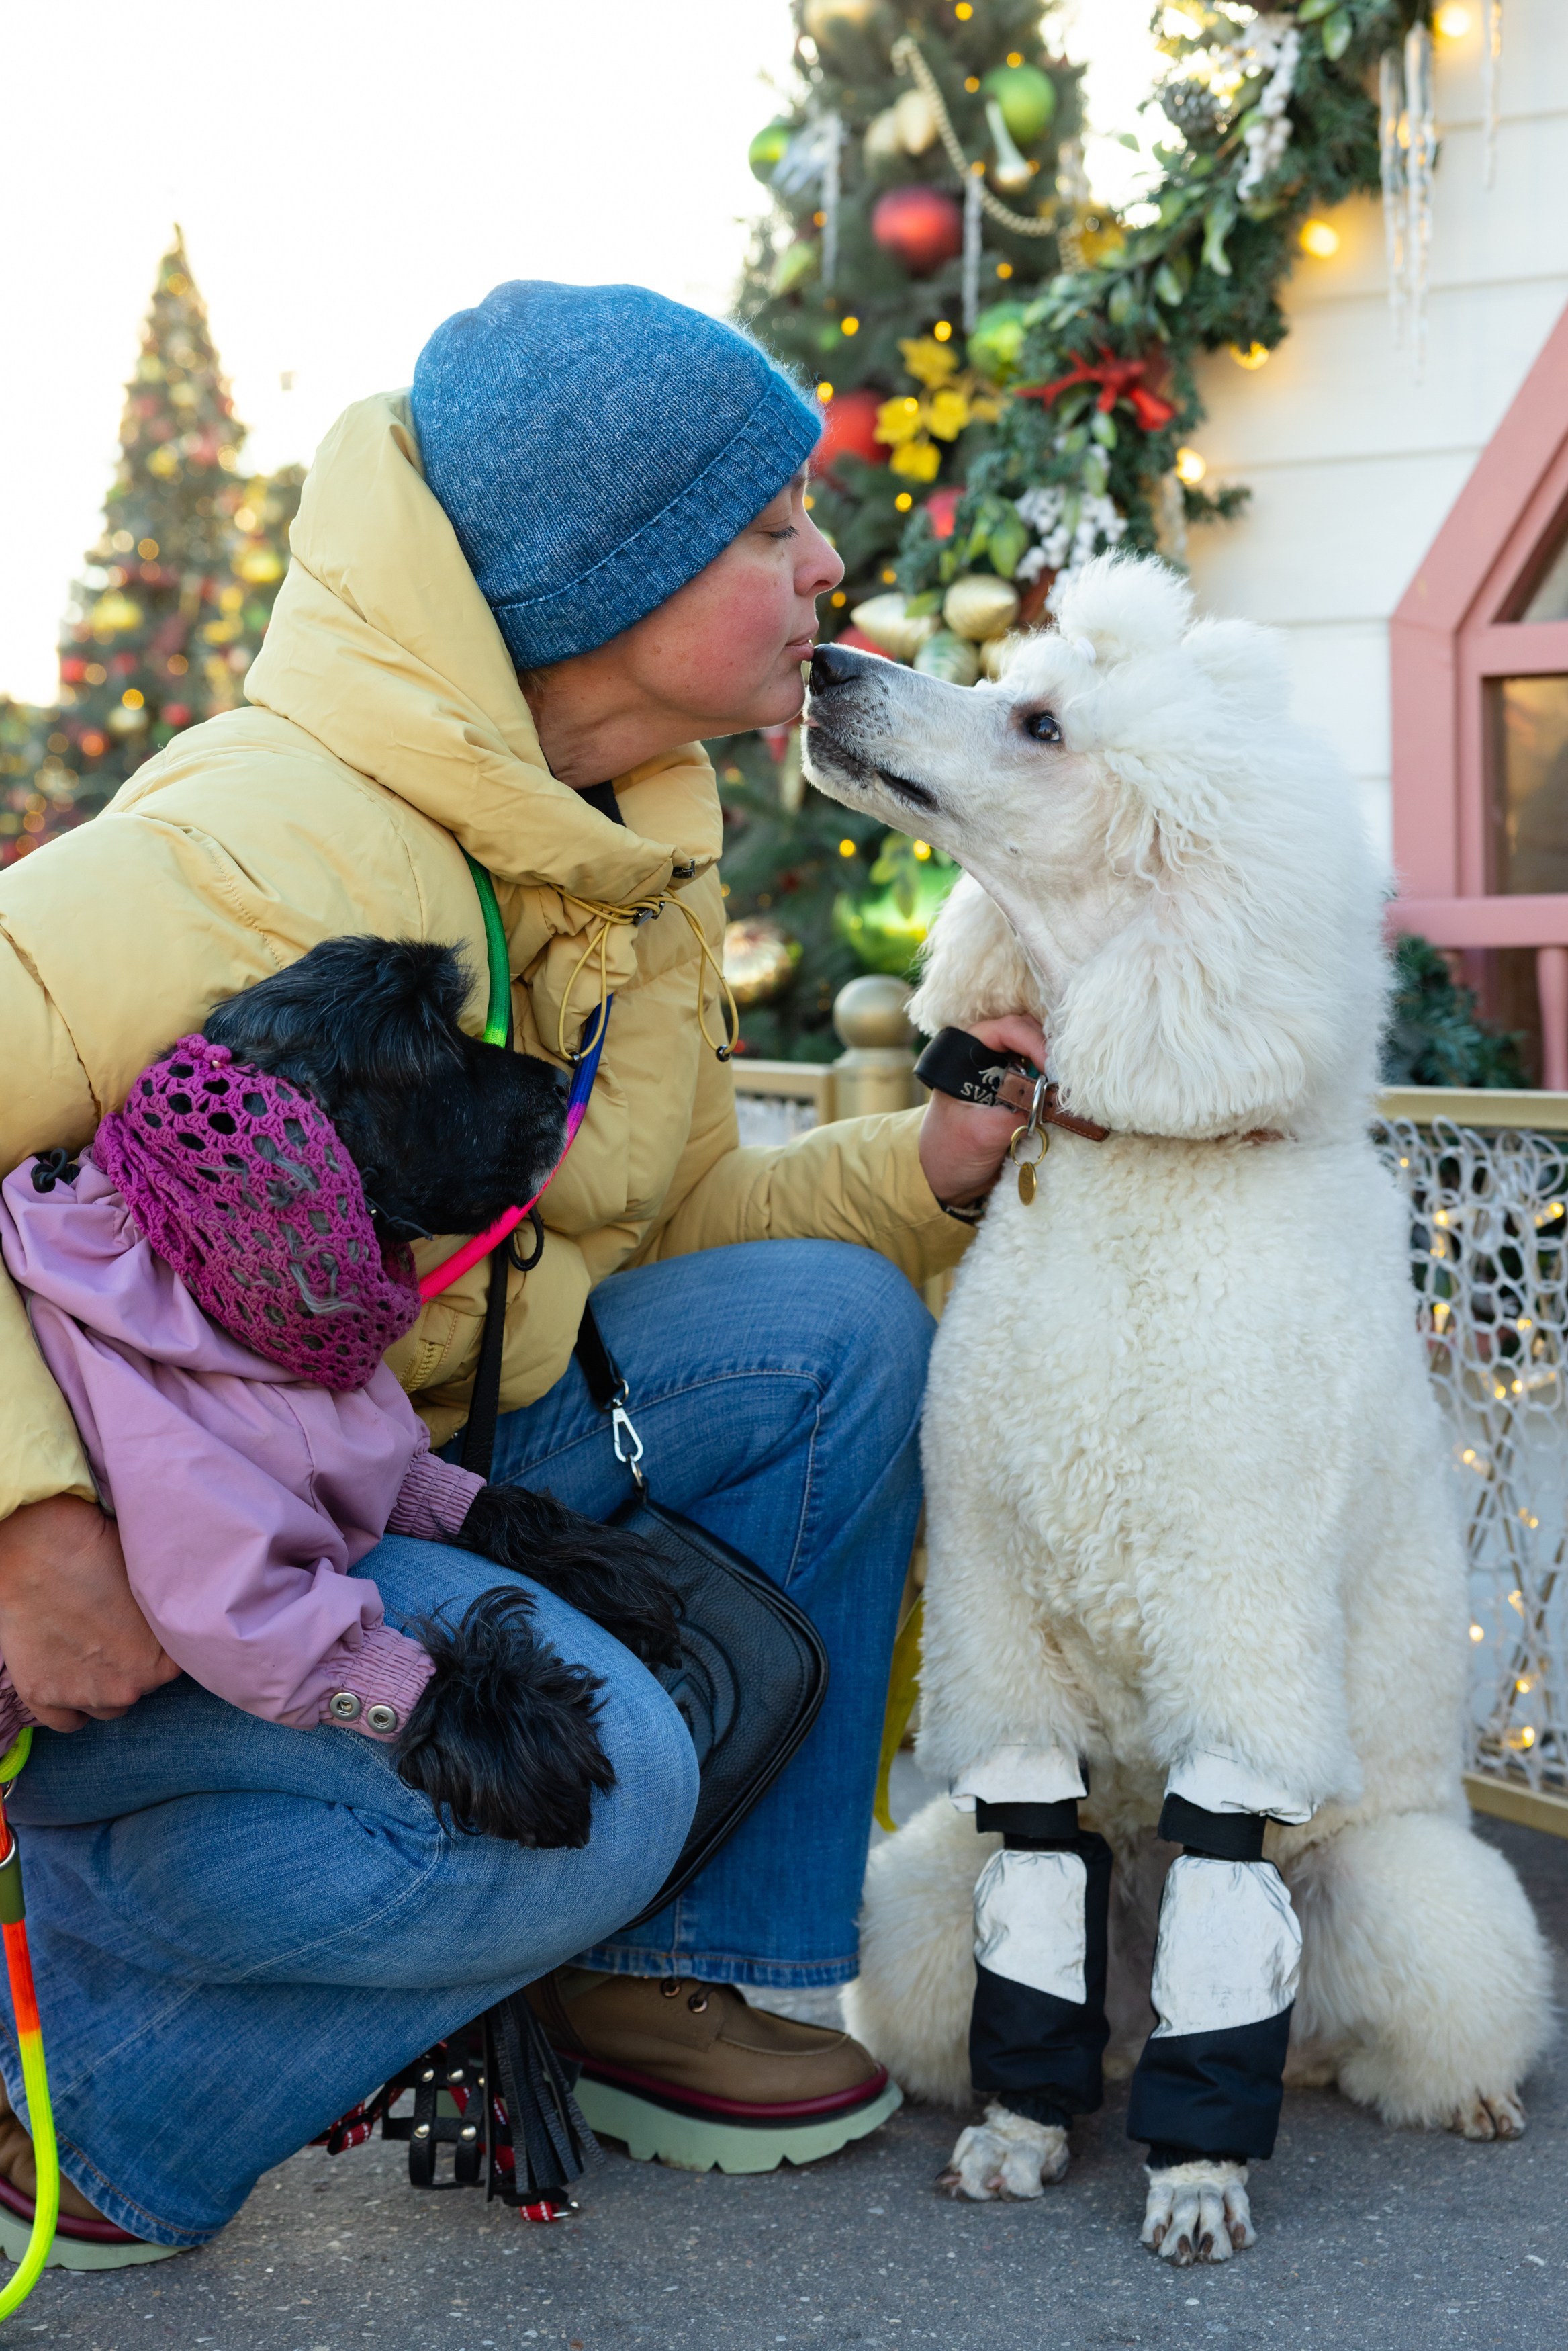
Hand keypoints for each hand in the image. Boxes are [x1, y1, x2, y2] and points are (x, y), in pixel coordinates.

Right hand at [0, 1495, 177, 1731]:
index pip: (173, 1670)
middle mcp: (127, 1688)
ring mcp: (82, 1696)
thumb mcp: (154, 1588)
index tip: (143, 1633)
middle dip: (130, 1667)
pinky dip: (68, 1706)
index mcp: (162, 1663)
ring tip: (91, 1652)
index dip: (158, 1649)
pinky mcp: (42, 1696)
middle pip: (138, 1688)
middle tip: (113, 1636)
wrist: (41, 1548)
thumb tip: (183, 1624)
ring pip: (106, 1707)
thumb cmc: (103, 1554)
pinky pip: (68, 1722)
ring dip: (102, 1688)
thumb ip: (168, 1621)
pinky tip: (69, 1678)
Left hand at [917, 1015, 1050, 1210]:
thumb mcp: (981, 1135)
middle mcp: (987, 1056)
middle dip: (1050, 1048)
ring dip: (1056, 1065)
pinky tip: (1066, 1096)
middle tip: (1066, 1075)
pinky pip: (1043, 1078)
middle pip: (1028, 1033)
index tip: (1051, 1066)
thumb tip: (1051, 1102)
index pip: (1006, 1029)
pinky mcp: (1017, 1092)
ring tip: (1069, 1085)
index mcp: (966, 1054)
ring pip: (1039, 1053)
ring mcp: (1003, 1073)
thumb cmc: (949, 1152)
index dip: (1032, 1041)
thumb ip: (1015, 1115)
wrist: (945, 1180)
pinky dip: (1056, 1084)